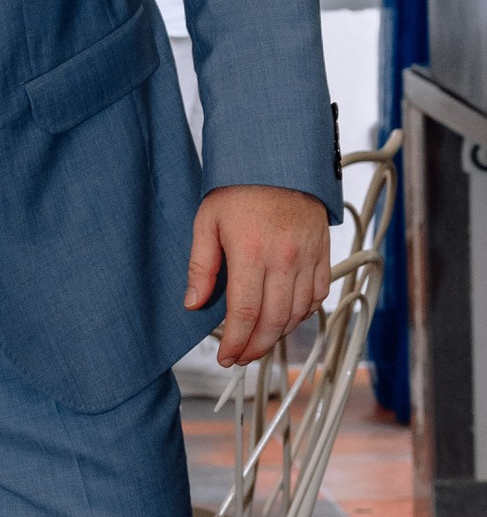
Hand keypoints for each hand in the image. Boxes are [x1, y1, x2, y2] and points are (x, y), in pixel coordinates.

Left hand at [185, 186, 332, 369]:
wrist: (280, 159)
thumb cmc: (239, 188)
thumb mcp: (207, 222)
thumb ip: (201, 267)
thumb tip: (194, 303)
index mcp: (252, 253)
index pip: (246, 313)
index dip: (236, 341)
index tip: (227, 356)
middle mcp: (284, 259)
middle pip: (274, 320)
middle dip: (256, 346)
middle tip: (241, 357)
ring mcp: (308, 257)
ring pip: (298, 312)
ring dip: (279, 334)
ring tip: (259, 341)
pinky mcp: (323, 253)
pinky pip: (318, 295)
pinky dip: (304, 313)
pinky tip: (287, 318)